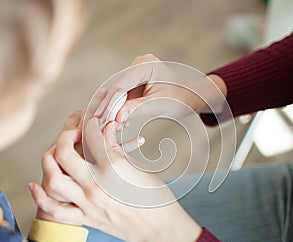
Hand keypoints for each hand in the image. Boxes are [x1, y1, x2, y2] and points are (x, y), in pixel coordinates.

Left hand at [29, 109, 145, 225]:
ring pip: (54, 178)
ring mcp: (88, 204)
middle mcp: (96, 185)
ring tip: (58, 152)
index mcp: (114, 168)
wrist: (159, 228)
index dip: (89, 123)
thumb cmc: (155, 197)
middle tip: (75, 133)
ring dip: (50, 160)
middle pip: (65, 153)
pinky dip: (41, 197)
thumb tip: (104, 129)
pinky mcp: (86, 218)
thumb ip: (116, 149)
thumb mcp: (138, 167)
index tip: (91, 121)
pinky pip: (55, 210)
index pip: (91, 137)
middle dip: (66, 136)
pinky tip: (36, 184)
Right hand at [94, 54, 226, 125]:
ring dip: (114, 109)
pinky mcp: (136, 82)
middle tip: (100, 123)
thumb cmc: (180, 100)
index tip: (102, 117)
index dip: (110, 101)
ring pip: (118, 92)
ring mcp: (136, 72)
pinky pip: (124, 95)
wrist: (192, 98)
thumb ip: (136, 108)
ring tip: (110, 126)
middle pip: (117, 86)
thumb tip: (116, 117)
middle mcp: (139, 64)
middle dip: (109, 106)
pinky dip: (121, 108)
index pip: (122, 83)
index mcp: (145, 64)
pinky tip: (119, 122)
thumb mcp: (158, 105)